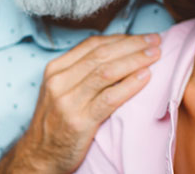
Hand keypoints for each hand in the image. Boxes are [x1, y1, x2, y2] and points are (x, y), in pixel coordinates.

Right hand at [0, 33, 160, 173]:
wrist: (40, 156)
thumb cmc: (57, 121)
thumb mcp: (62, 89)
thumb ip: (83, 70)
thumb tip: (119, 51)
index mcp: (56, 69)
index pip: (93, 44)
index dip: (121, 38)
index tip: (142, 37)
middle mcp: (60, 81)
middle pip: (102, 54)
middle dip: (132, 45)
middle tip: (155, 41)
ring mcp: (68, 101)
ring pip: (107, 72)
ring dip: (135, 60)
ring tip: (154, 55)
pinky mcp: (79, 122)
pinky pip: (109, 98)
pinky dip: (130, 85)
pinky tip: (145, 77)